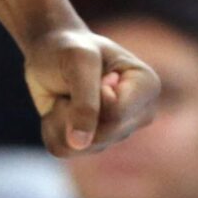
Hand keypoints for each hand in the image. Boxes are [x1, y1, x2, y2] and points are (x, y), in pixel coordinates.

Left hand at [23, 24, 159, 155]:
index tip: (92, 74)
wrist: (50, 49)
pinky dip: (50, 126)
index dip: (91, 98)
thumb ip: (86, 102)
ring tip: (67, 94)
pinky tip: (59, 107)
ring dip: (60, 117)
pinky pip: (62, 149)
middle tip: (74, 83)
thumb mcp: (78, 61)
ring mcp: (117, 132)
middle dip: (73, 109)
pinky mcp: (92, 143)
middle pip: (100, 135)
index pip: (116, 116)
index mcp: (147, 87)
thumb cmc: (70, 48)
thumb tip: (80, 144)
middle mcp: (139, 115)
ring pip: (79, 145)